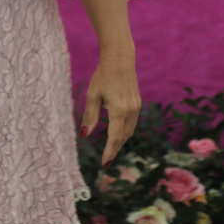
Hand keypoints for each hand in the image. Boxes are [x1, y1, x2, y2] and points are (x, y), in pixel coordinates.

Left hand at [82, 49, 140, 165]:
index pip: (115, 137)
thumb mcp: (92, 95)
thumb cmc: (102, 76)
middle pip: (123, 137)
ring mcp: (137, 108)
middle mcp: (131, 111)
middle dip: (115, 149)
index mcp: (119, 109)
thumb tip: (85, 134)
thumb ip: (90, 115)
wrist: (121, 60)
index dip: (109, 151)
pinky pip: (132, 123)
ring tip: (110, 150)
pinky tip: (117, 133)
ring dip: (120, 141)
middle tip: (106, 160)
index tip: (105, 163)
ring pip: (129, 131)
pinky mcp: (138, 104)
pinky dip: (125, 131)